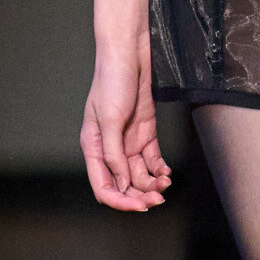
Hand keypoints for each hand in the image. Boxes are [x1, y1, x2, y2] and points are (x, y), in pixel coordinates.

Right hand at [80, 35, 171, 210]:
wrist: (129, 54)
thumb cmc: (112, 80)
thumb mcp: (110, 119)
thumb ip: (114, 153)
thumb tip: (121, 182)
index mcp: (93, 147)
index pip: (103, 186)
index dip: (120, 200)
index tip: (139, 206)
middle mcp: (109, 148)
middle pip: (123, 184)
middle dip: (139, 194)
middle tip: (157, 200)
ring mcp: (128, 141)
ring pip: (139, 175)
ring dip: (152, 183)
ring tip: (165, 183)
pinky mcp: (144, 132)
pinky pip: (151, 160)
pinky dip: (159, 169)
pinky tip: (166, 172)